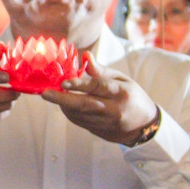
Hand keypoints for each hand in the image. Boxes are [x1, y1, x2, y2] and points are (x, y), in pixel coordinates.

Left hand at [40, 59, 159, 144]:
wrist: (144, 126)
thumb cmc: (133, 97)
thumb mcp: (122, 80)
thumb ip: (101, 71)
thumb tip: (85, 56)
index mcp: (122, 93)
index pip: (98, 87)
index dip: (80, 84)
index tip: (63, 82)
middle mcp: (114, 110)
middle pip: (84, 105)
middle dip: (62, 99)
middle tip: (45, 93)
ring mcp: (107, 123)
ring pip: (79, 115)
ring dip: (63, 105)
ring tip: (52, 95)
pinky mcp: (100, 132)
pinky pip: (80, 122)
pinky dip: (70, 113)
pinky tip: (63, 105)